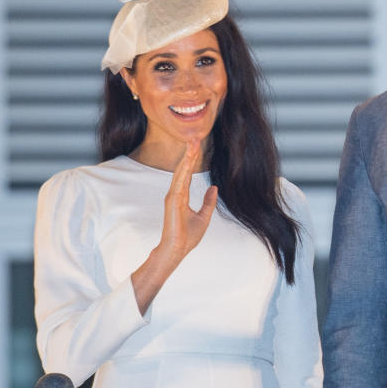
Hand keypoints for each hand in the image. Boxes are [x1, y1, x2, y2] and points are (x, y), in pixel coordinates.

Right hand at [158, 139, 218, 263]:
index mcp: (181, 196)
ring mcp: (173, 196)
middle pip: (183, 169)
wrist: (177, 250)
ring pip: (180, 172)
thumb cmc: (188, 236)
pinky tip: (187, 160)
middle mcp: (176, 193)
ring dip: (186, 158)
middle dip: (189, 153)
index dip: (191, 159)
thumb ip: (208, 202)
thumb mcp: (204, 217)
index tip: (196, 145)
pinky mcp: (172, 201)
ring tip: (192, 144)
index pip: (187, 173)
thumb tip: (214, 188)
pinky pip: (179, 182)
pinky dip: (183, 170)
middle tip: (194, 137)